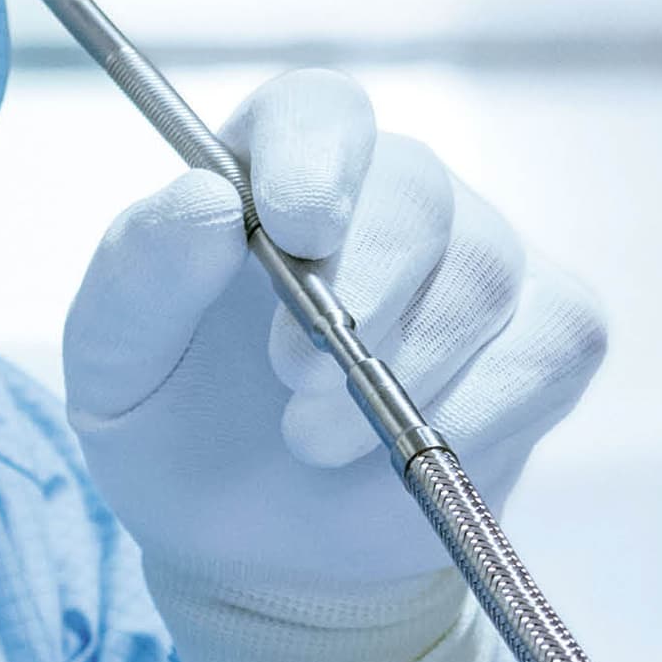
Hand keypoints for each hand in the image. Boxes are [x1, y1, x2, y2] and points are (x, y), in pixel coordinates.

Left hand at [63, 70, 604, 588]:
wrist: (253, 550)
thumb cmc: (176, 427)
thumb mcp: (111, 365)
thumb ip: (137, 275)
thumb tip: (207, 201)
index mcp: (276, 170)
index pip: (321, 111)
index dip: (317, 157)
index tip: (294, 228)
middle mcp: (393, 195)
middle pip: (416, 193)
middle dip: (361, 292)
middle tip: (293, 382)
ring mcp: (482, 260)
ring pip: (484, 276)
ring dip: (404, 374)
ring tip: (314, 442)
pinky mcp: (549, 335)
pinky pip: (550, 346)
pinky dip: (480, 414)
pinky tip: (409, 455)